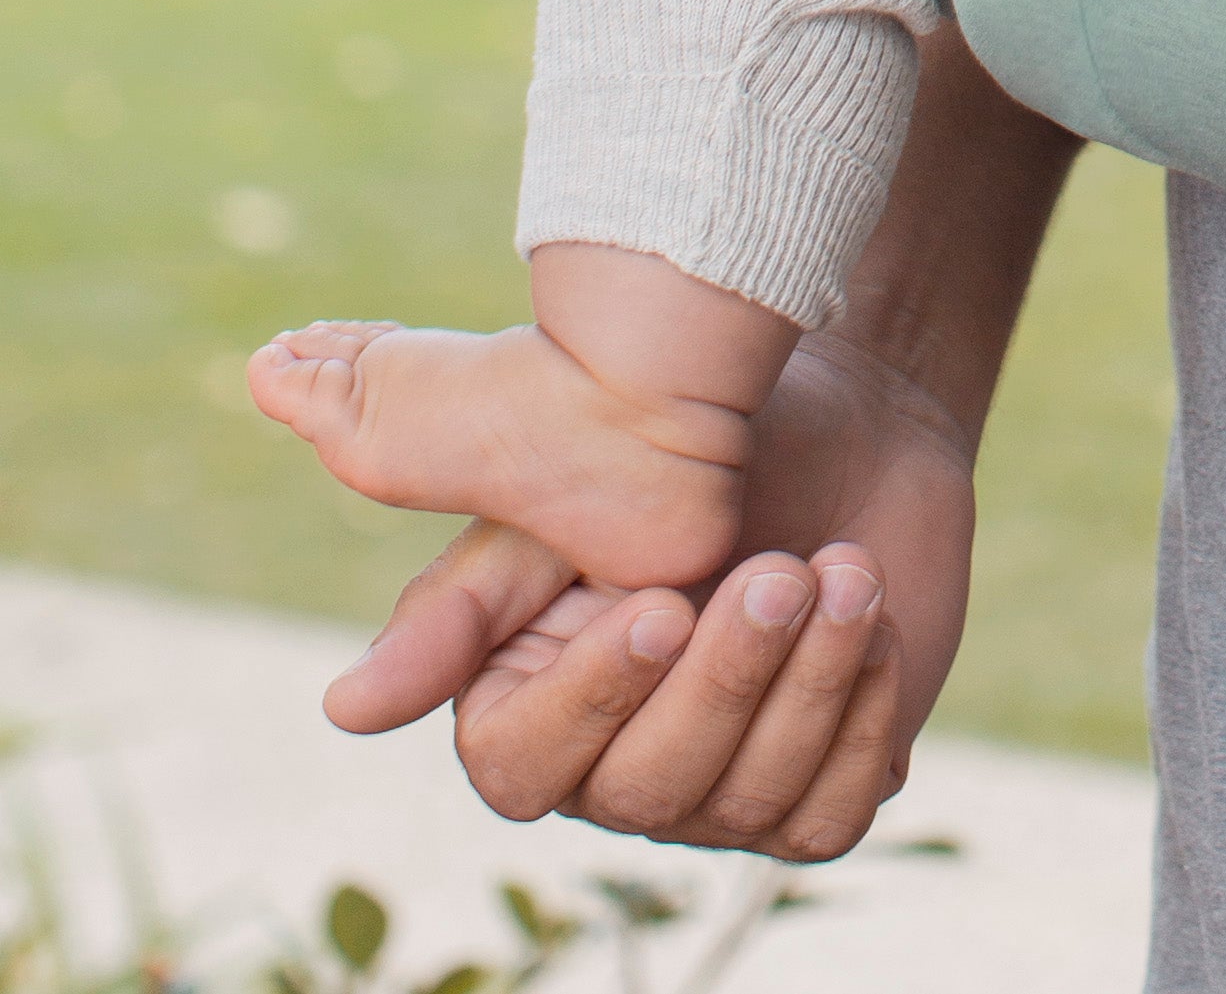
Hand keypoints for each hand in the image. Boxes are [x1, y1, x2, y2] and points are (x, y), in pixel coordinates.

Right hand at [322, 322, 977, 859]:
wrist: (844, 418)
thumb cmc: (692, 449)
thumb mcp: (564, 502)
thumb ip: (462, 604)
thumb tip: (346, 709)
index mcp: (530, 708)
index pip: (524, 766)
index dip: (593, 696)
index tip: (661, 603)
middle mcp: (615, 770)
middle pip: (651, 787)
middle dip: (728, 674)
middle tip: (783, 566)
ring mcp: (720, 792)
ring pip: (752, 800)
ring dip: (811, 681)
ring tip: (845, 571)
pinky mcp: (819, 788)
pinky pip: (832, 811)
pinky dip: (865, 717)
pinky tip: (875, 620)